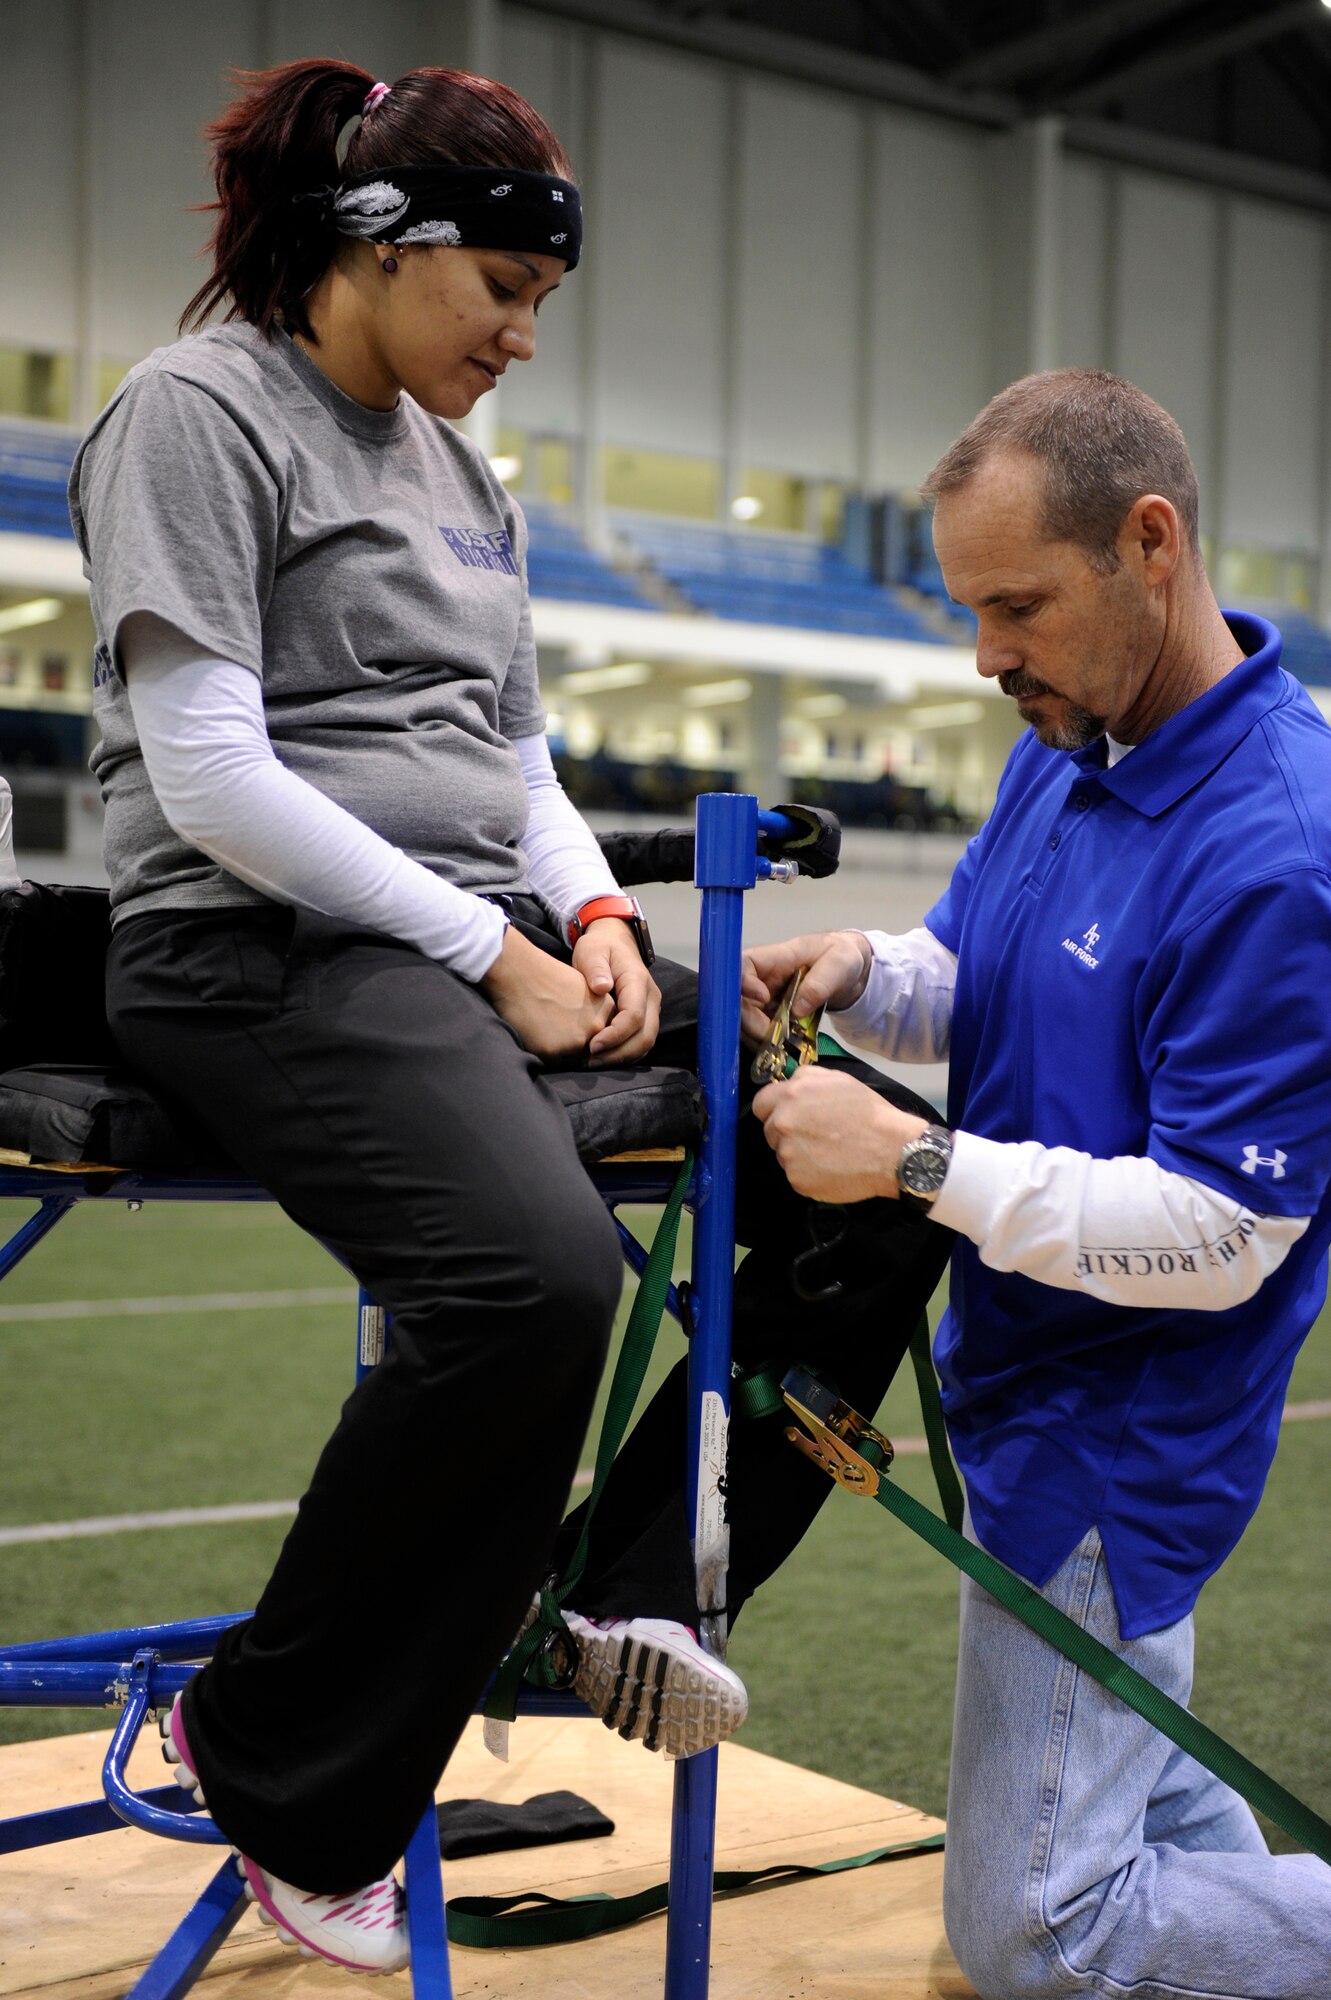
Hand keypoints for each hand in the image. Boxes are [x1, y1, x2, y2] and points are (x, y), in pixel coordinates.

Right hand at [480, 925, 613, 1059]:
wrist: (518, 972)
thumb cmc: (545, 976)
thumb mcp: (583, 986)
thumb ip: (594, 1009)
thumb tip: (596, 1031)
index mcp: (606, 1010)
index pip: (603, 1035)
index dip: (586, 1033)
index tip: (570, 1024)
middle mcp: (596, 1027)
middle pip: (589, 1050)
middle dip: (574, 1045)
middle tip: (554, 1029)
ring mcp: (576, 1041)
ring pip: (571, 1059)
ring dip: (559, 1052)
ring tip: (543, 1030)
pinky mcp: (554, 1052)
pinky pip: (551, 1063)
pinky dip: (543, 1054)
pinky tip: (535, 1034)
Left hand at [572, 918, 660, 1064]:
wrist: (614, 944)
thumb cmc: (600, 948)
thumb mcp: (592, 950)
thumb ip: (595, 967)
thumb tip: (602, 987)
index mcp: (638, 981)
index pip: (634, 1016)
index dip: (615, 1035)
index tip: (592, 1046)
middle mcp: (650, 998)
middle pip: (645, 1036)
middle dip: (618, 1053)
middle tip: (588, 1062)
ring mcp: (651, 1010)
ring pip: (645, 1043)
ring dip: (621, 1058)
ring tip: (592, 1063)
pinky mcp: (646, 1018)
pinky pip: (640, 1043)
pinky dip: (624, 1054)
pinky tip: (601, 1058)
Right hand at [741, 931, 872, 1046]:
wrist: (848, 973)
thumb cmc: (841, 957)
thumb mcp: (839, 964)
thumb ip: (820, 983)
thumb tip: (797, 1010)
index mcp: (774, 958)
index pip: (742, 965)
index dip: (743, 983)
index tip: (763, 999)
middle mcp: (761, 979)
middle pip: (737, 999)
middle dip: (749, 1021)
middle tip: (771, 1036)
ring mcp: (763, 999)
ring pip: (744, 1019)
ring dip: (757, 1036)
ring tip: (779, 1047)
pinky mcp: (769, 1016)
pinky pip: (758, 1031)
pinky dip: (767, 1042)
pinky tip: (782, 1049)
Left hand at [752, 1067, 927, 1202]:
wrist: (890, 1150)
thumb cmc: (869, 1114)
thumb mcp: (838, 1079)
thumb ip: (805, 1079)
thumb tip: (788, 1085)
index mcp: (791, 1095)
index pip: (761, 1103)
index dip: (774, 1109)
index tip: (786, 1115)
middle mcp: (783, 1123)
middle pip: (770, 1130)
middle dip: (787, 1132)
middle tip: (816, 1135)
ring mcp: (788, 1154)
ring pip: (782, 1153)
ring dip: (798, 1153)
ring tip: (829, 1151)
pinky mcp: (797, 1179)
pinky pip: (795, 1175)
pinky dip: (809, 1173)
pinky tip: (831, 1167)